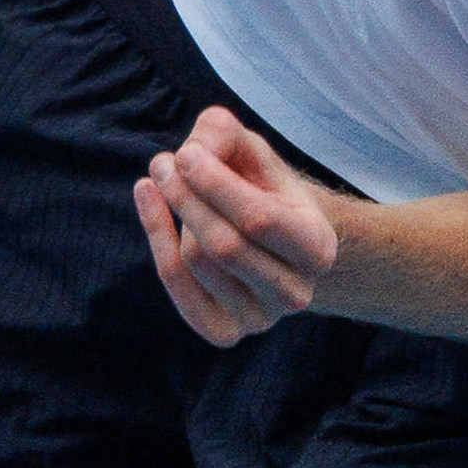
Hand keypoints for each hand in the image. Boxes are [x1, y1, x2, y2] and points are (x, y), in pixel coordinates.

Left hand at [134, 103, 342, 343]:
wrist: (272, 241)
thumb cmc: (261, 188)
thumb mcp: (252, 152)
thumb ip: (224, 135)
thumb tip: (190, 152)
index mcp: (317, 247)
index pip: (258, 220)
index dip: (214, 184)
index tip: (184, 153)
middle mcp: (296, 293)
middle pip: (223, 246)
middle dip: (185, 197)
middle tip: (162, 162)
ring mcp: (260, 319)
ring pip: (196, 261)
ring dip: (175, 213)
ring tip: (169, 181)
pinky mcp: (223, 332)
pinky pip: (177, 285)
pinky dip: (156, 238)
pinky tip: (149, 200)